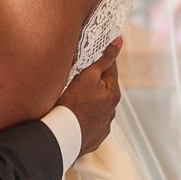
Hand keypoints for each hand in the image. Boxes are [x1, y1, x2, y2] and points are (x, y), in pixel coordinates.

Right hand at [58, 37, 122, 156]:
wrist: (61, 137)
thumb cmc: (73, 105)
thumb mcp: (88, 76)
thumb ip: (104, 59)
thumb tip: (119, 41)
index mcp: (113, 93)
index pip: (110, 68)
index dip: (100, 59)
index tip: (91, 54)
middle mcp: (112, 110)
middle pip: (103, 88)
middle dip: (93, 82)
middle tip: (76, 78)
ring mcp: (104, 125)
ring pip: (97, 105)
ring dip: (89, 101)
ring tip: (72, 99)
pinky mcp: (94, 137)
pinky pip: (90, 122)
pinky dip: (84, 117)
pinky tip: (73, 115)